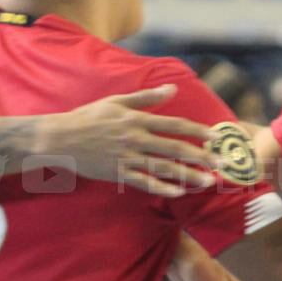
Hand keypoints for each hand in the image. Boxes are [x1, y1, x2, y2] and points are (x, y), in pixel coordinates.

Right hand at [35, 84, 222, 197]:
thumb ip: (147, 97)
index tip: (215, 137)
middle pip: (174, 148)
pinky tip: (179, 191)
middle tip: (221, 163)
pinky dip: (162, 187)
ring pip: (163, 168)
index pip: (174, 124)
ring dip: (188, 175)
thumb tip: (173, 88)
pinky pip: (144, 182)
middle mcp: (135, 138)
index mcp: (136, 119)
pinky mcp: (117, 173)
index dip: (197, 130)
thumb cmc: (88, 117)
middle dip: (201, 156)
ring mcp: (126, 157)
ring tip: (208, 181)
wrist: (60, 138)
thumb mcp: (117, 101)